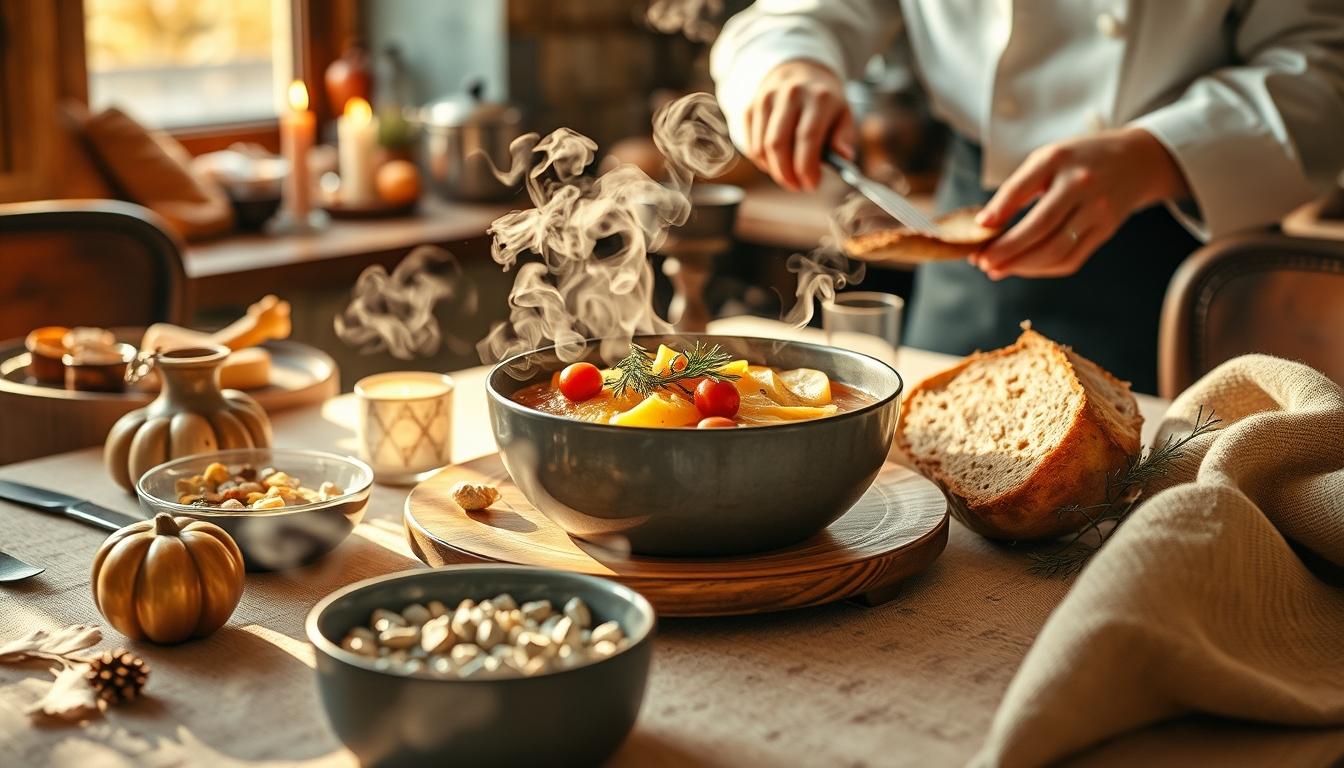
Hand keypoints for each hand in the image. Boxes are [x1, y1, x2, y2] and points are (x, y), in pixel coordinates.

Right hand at [745, 59, 855, 191]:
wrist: (799, 70)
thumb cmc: (824, 100)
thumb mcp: (843, 113)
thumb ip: (843, 137)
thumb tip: (844, 157)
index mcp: (818, 97)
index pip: (807, 137)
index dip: (807, 167)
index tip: (811, 185)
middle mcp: (790, 94)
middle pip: (778, 144)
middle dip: (786, 174)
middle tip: (797, 186)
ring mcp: (766, 98)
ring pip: (761, 147)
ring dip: (773, 170)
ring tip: (787, 176)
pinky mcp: (751, 106)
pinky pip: (750, 144)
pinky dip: (761, 161)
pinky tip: (775, 163)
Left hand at [972, 127, 1189, 279]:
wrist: (1136, 162)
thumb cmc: (1078, 160)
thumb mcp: (1047, 159)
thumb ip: (1017, 187)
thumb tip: (985, 224)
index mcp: (1060, 160)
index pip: (1024, 186)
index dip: (1000, 209)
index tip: (979, 229)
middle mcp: (1082, 185)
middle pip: (1041, 226)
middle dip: (1008, 249)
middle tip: (982, 262)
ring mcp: (1098, 211)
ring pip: (1056, 249)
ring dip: (1022, 265)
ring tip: (996, 269)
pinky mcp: (1105, 231)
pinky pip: (1070, 259)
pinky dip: (1042, 269)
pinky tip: (1023, 268)